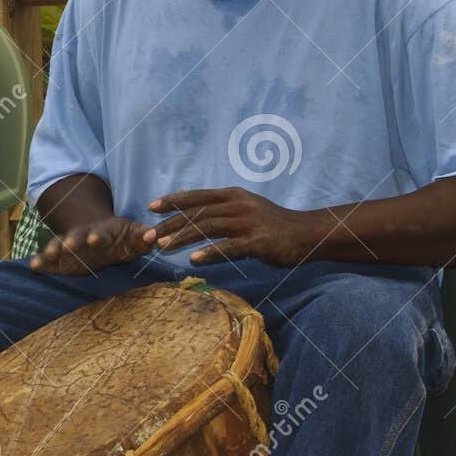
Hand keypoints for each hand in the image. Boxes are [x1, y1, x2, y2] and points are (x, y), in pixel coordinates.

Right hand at [29, 215, 156, 274]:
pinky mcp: (60, 259)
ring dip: (54, 250)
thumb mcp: (133, 237)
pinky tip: (33, 267)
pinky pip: (48, 259)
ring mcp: (69, 247)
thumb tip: (154, 237)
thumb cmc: (120, 238)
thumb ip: (143, 238)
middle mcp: (82, 237)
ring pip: (59, 245)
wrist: (98, 236)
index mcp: (101, 232)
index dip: (97, 236)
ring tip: (48, 256)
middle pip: (75, 237)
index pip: (99, 233)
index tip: (95, 239)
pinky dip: (40, 262)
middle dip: (72, 241)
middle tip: (69, 247)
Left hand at [150, 188, 322, 267]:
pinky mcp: (258, 242)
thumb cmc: (272, 223)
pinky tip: (193, 260)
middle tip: (148, 236)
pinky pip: (229, 247)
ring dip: (182, 237)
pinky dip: (210, 253)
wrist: (306, 233)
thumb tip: (193, 209)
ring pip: (208, 228)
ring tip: (162, 247)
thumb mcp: (245, 207)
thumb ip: (222, 208)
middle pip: (197, 212)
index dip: (173, 201)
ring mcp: (248, 222)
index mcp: (233, 195)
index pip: (197, 196)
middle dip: (170, 224)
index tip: (151, 207)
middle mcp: (237, 205)